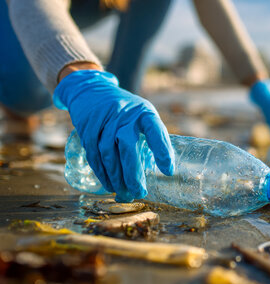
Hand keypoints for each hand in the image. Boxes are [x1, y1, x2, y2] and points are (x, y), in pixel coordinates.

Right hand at [54, 70, 174, 201]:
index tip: (168, 171)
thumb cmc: (125, 111)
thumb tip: (163, 172)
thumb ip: (151, 138)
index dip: (162, 151)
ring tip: (123, 193)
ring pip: (108, 154)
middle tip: (139, 192)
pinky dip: (101, 172)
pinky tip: (108, 184)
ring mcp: (104, 121)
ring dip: (116, 177)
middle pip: (128, 147)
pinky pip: (94, 154)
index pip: (155, 131)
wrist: (92, 90)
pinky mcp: (87, 127)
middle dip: (133, 173)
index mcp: (143, 112)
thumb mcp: (141, 116)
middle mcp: (124, 115)